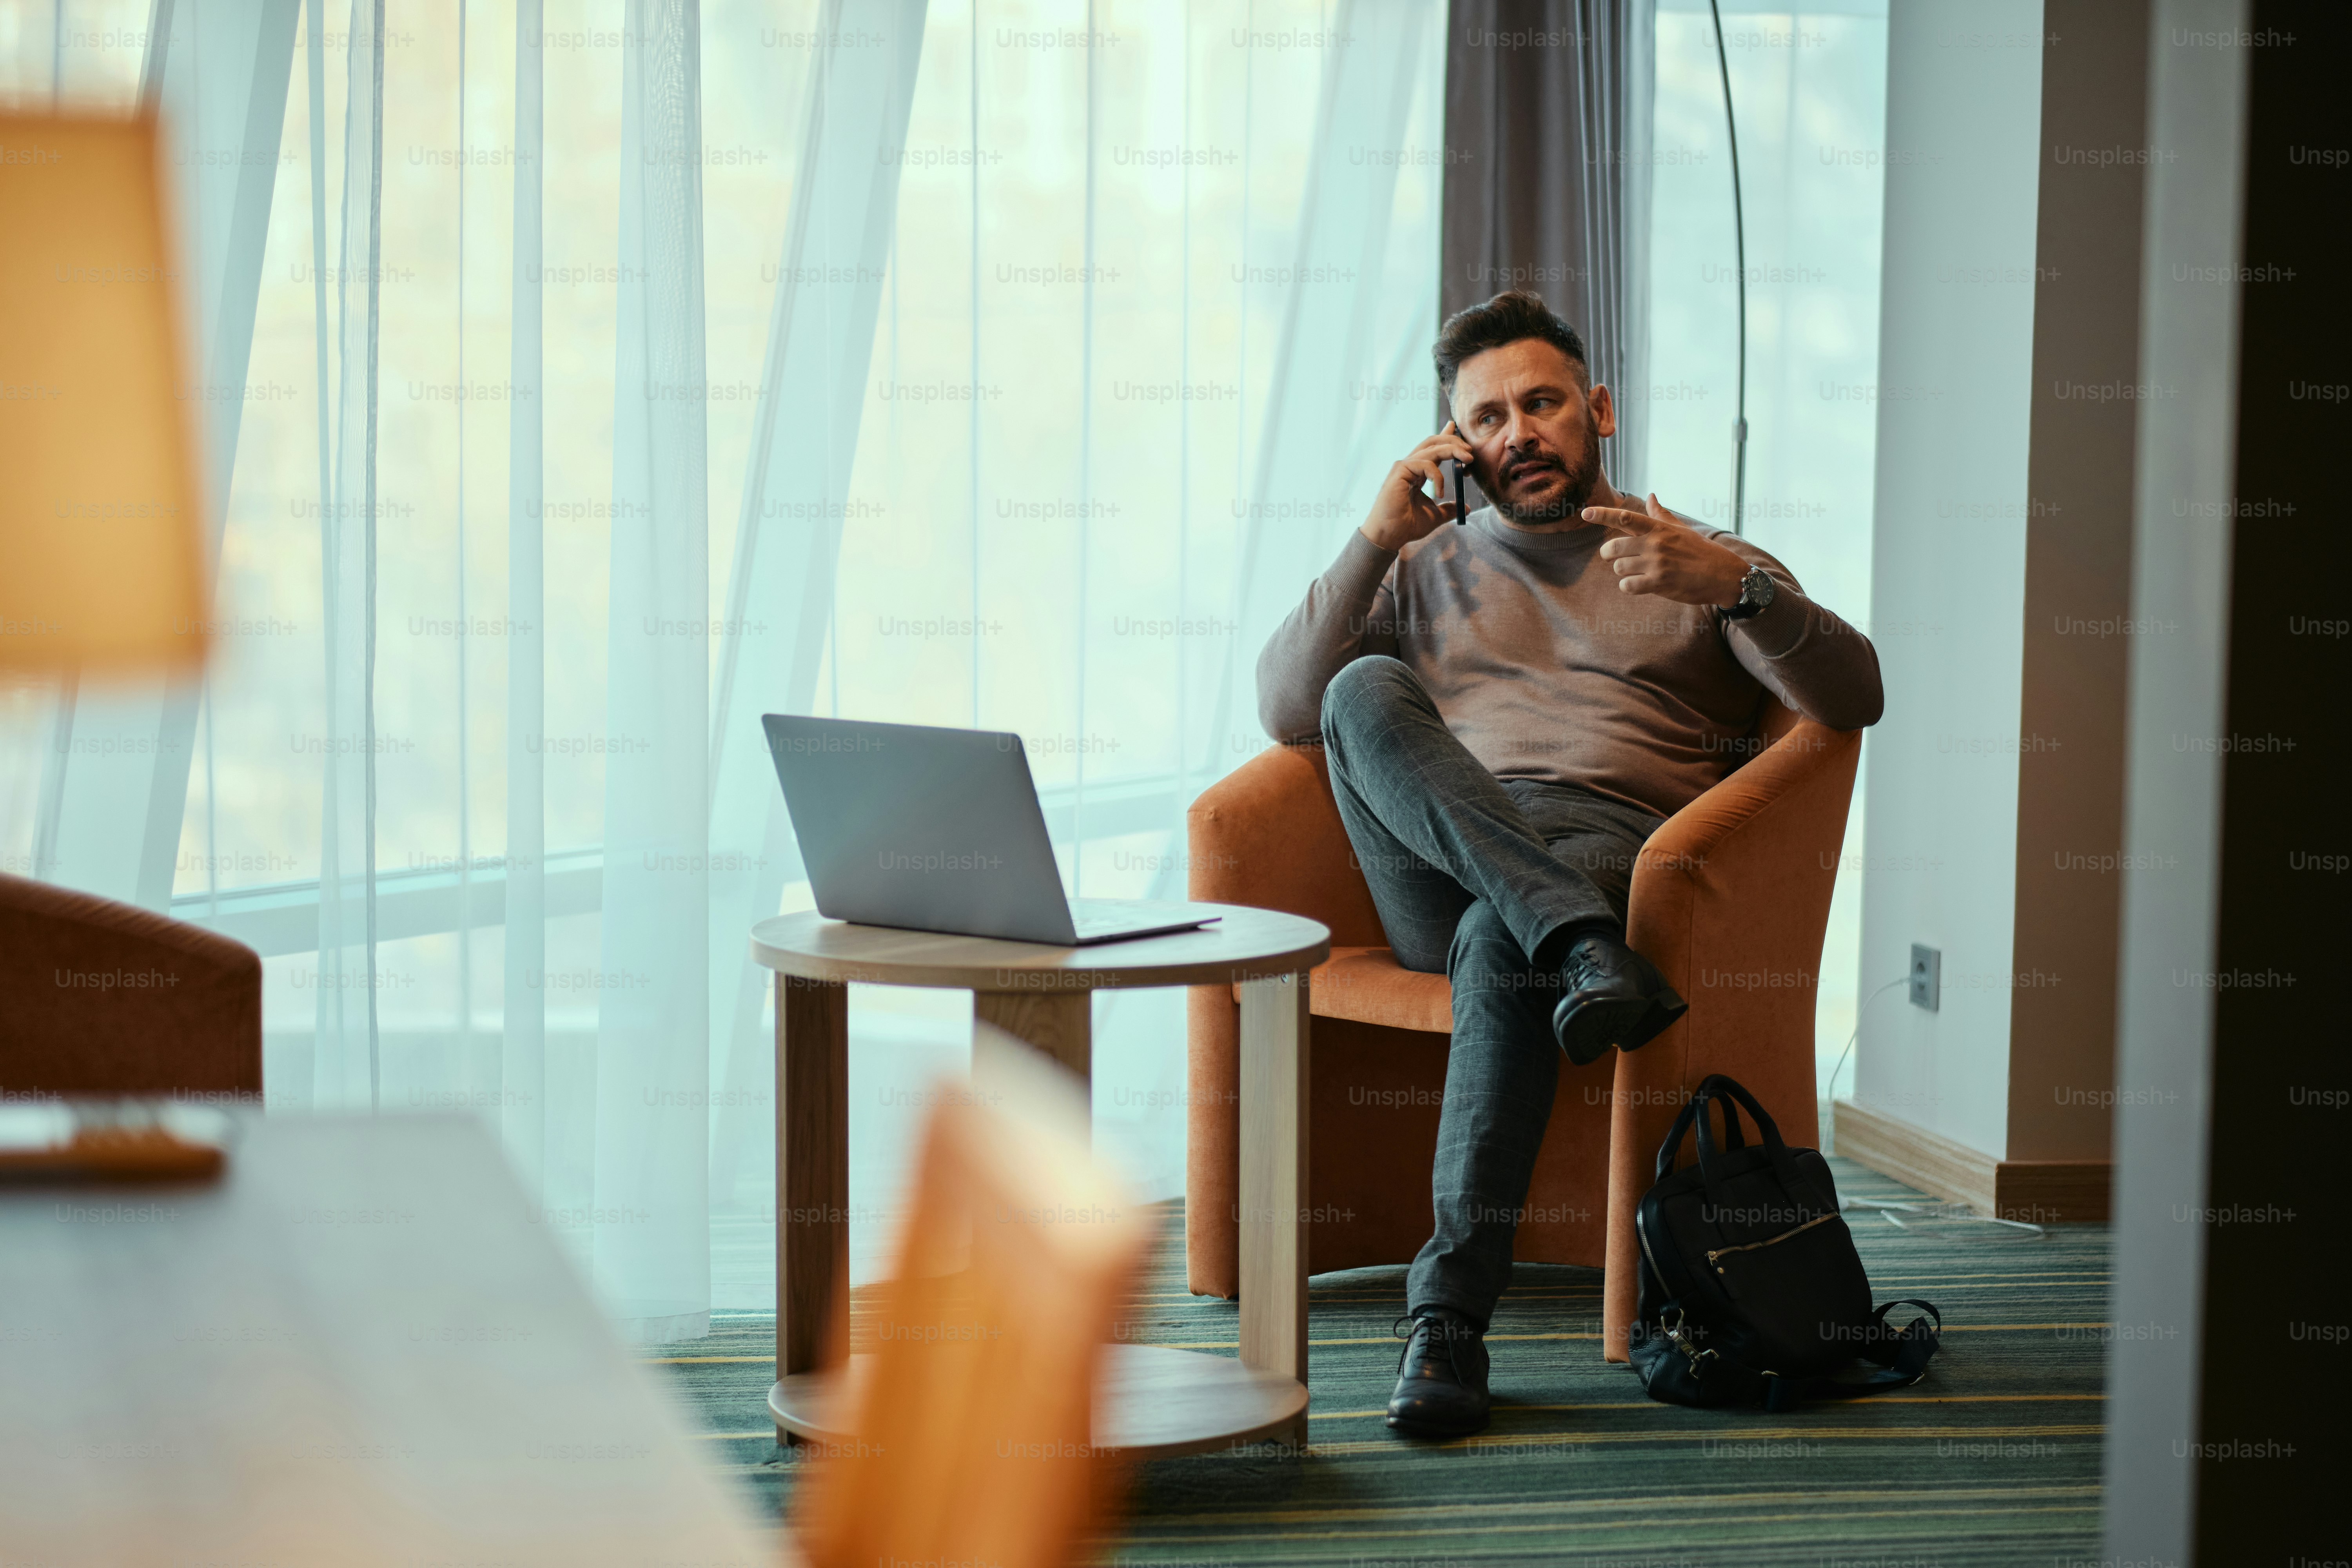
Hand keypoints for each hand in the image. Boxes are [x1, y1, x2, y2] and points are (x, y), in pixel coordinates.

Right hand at [1360, 422, 1476, 552]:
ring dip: (1453, 450)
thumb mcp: (1435, 516)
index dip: (1444, 436)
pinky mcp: (1400, 470)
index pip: (1433, 449)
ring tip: (1468, 460)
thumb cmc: (1407, 526)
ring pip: (1431, 447)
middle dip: (1453, 441)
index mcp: (1417, 472)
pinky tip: (1440, 492)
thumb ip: (1449, 509)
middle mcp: (1410, 465)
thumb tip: (1466, 508)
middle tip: (1470, 450)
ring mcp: (1404, 466)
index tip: (1454, 428)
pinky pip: (1425, 463)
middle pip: (1433, 442)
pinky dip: (1437, 475)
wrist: (1390, 535)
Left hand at [1587, 493, 1751, 605]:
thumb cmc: (1701, 551)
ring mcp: (1657, 564)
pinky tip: (1639, 585)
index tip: (1585, 512)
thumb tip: (1650, 496)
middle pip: (1614, 547)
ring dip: (1623, 572)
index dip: (1602, 514)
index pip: (1625, 517)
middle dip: (1610, 554)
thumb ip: (1661, 514)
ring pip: (1619, 568)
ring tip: (1637, 571)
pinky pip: (1628, 586)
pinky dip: (1628, 587)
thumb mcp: (1681, 529)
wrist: (1723, 575)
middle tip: (1617, 557)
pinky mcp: (1659, 583)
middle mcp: (1655, 544)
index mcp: (1659, 528)